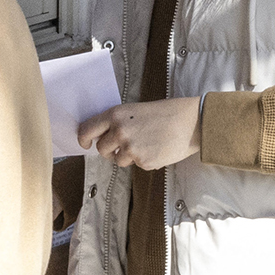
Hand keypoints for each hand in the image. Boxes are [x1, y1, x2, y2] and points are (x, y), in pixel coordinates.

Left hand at [77, 98, 202, 169]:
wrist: (191, 122)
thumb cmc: (166, 113)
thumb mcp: (136, 109)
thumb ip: (118, 122)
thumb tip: (104, 138)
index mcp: (116, 114)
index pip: (87, 129)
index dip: (83, 139)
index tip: (86, 143)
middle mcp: (120, 131)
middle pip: (101, 149)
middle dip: (109, 151)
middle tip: (122, 146)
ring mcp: (130, 148)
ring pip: (118, 160)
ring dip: (128, 156)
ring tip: (146, 144)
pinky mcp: (143, 162)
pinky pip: (136, 165)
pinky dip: (144, 160)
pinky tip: (157, 148)